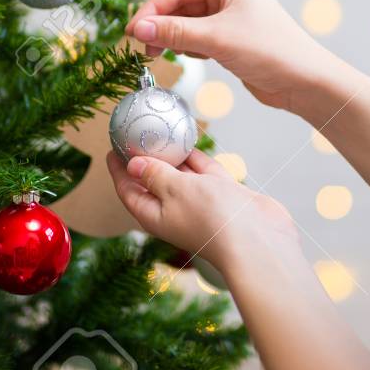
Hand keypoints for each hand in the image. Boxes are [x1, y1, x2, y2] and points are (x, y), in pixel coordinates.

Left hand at [106, 150, 300, 274]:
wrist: (257, 237)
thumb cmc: (212, 218)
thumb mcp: (174, 190)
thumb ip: (155, 174)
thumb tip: (134, 166)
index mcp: (155, 215)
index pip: (129, 191)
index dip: (119, 171)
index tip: (112, 150)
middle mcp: (175, 210)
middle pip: (153, 182)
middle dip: (144, 160)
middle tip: (136, 134)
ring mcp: (200, 202)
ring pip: (180, 175)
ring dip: (171, 156)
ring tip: (160, 132)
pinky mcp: (222, 195)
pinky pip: (204, 172)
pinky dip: (196, 157)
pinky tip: (190, 140)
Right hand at [126, 0, 351, 115]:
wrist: (304, 82)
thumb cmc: (270, 51)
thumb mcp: (216, 40)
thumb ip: (174, 33)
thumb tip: (137, 29)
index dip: (151, 10)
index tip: (131, 32)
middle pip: (179, 5)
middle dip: (159, 25)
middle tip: (140, 47)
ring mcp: (229, 14)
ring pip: (186, 22)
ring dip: (171, 37)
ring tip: (157, 54)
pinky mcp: (230, 36)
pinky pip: (196, 36)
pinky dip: (186, 46)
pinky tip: (183, 57)